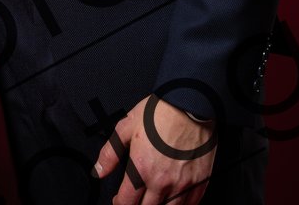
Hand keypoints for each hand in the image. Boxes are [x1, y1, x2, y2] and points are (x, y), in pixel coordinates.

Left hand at [95, 95, 216, 203]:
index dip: (119, 203)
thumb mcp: (126, 127)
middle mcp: (162, 182)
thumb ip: (111, 152)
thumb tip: (99, 170)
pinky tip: (175, 199)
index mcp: (141, 169)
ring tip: (154, 199)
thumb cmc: (159, 112)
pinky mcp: (200, 182)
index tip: (119, 199)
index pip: (126, 202)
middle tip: (136, 198)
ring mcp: (182, 184)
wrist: (189, 103)